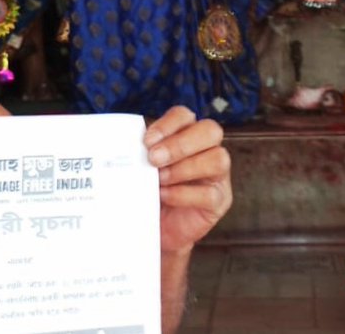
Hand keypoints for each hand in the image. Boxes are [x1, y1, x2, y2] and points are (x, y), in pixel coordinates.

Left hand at [145, 106, 231, 254]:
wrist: (156, 228)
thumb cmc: (149, 192)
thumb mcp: (142, 168)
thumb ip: (140, 154)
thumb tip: (125, 146)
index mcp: (187, 134)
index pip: (185, 115)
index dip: (167, 124)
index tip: (146, 141)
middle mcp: (207, 149)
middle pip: (210, 130)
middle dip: (180, 144)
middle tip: (154, 159)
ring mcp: (218, 175)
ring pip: (218, 158)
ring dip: (185, 168)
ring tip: (160, 180)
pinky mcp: (219, 201)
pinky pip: (210, 193)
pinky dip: (184, 194)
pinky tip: (166, 196)